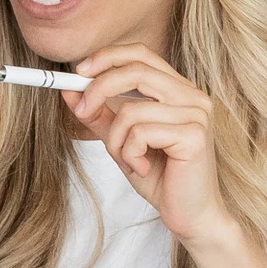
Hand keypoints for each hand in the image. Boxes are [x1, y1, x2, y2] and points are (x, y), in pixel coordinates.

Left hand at [64, 45, 230, 247]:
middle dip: (98, 89)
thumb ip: (99, 114)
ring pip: (130, 109)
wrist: (189, 214)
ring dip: (115, 139)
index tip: (78, 71)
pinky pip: (139, 133)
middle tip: (82, 111)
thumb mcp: (120, 139)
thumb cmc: (159, 174)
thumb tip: (69, 90)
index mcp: (177, 90)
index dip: (107, 57)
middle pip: (134, 72)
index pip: (141, 54)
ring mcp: (197, 114)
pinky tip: (143, 167)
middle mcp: (192, 96)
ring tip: (127, 158)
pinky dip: (129, 153)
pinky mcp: (194, 135)